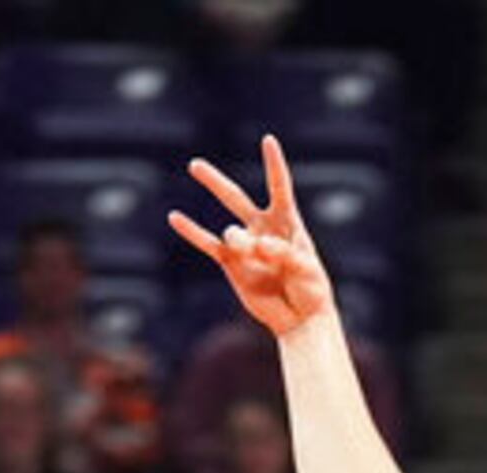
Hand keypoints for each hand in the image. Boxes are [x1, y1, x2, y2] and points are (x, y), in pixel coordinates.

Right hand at [172, 136, 338, 338]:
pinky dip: (192, 232)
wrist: (300, 318)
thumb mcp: (306, 269)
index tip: (268, 140)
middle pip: (235, 198)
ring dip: (240, 244)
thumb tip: (255, 246)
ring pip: (230, 232)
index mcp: (287, 221)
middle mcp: (262, 227)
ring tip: (251, 256)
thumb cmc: (311, 289)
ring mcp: (245, 244)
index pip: (279, 186)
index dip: (273, 164)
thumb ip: (282, 253)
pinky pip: (209, 245)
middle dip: (215, 183)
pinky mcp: (232, 264)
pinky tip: (175, 218)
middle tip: (194, 165)